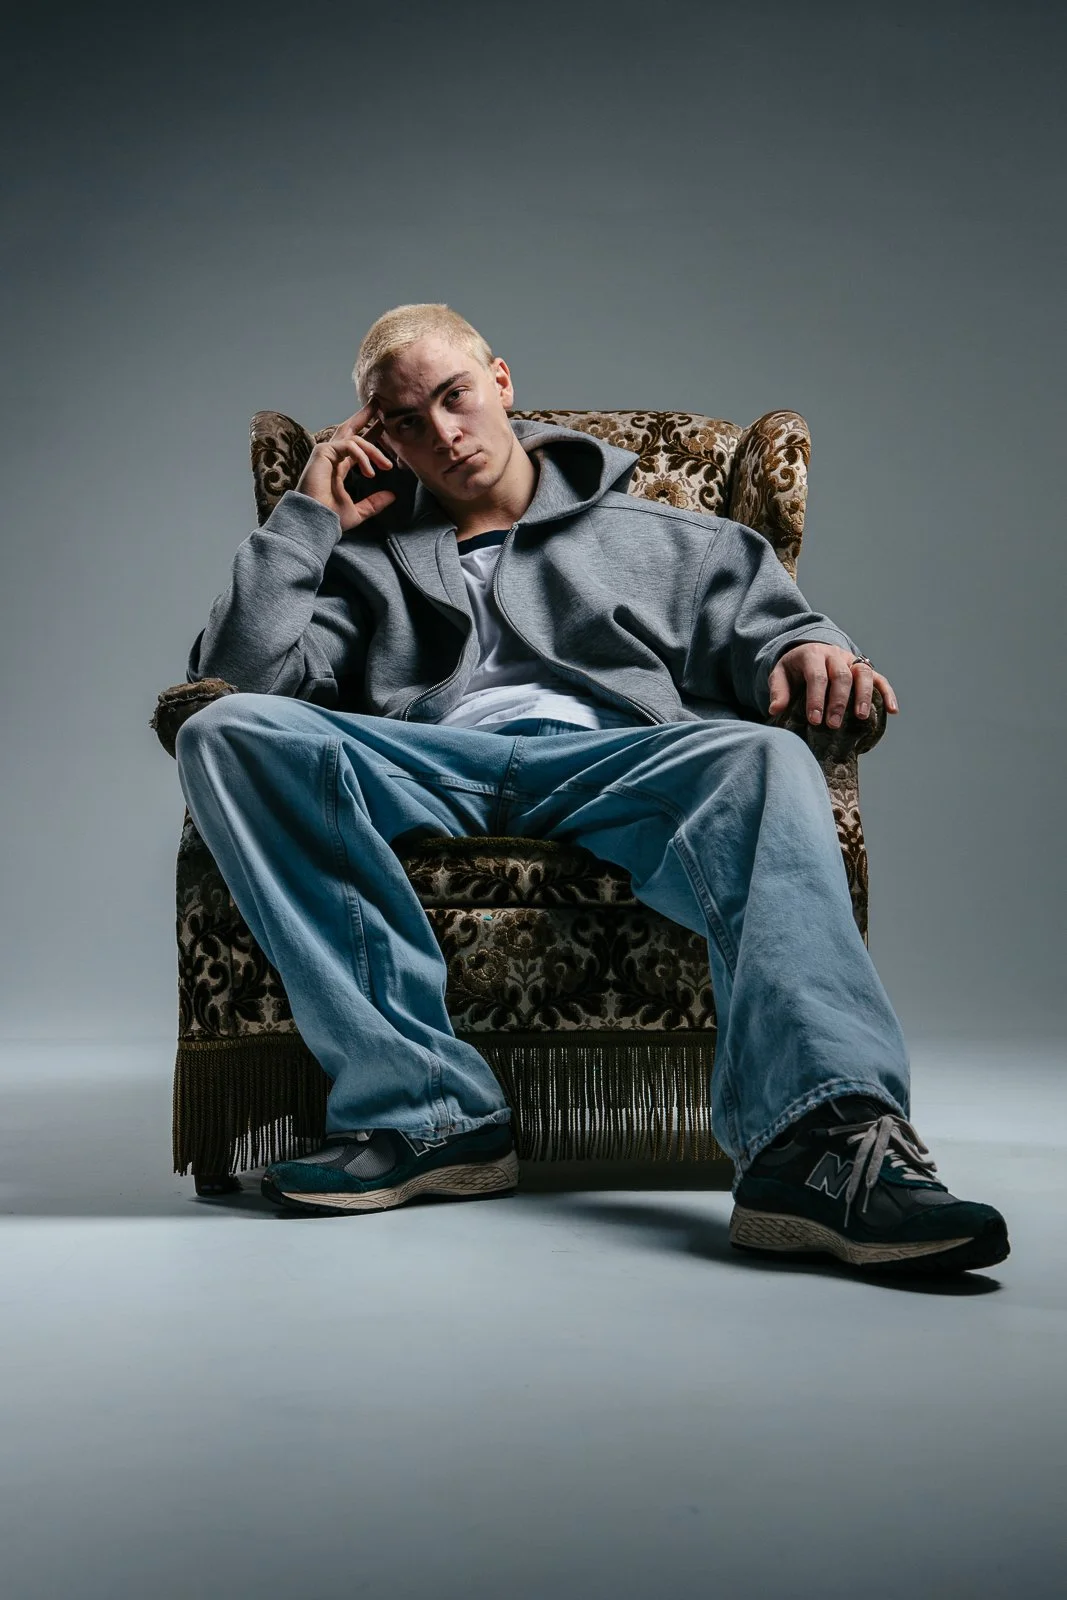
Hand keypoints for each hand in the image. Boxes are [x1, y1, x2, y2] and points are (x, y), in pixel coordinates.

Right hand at [294, 402, 397, 533]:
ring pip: (356, 439)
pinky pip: (349, 445)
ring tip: (388, 465)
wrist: (315, 521)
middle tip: (379, 403)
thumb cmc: (330, 518)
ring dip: (375, 449)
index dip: (371, 435)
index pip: (356, 445)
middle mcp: (331, 456)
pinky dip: (363, 456)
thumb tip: (392, 496)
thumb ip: (374, 503)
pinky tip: (370, 472)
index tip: (384, 427)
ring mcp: (326, 452)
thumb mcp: (359, 511)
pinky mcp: (323, 452)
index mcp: (338, 466)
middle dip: (365, 415)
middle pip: (350, 428)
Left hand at [767, 642, 899, 726]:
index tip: (815, 720)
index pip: (817, 676)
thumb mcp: (780, 674)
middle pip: (841, 675)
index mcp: (813, 654)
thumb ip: (778, 690)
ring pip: (863, 673)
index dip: (816, 698)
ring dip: (863, 696)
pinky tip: (892, 711)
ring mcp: (852, 660)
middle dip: (838, 701)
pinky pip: (879, 679)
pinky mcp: (865, 668)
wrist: (810, 650)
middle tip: (833, 724)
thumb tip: (775, 709)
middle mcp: (835, 654)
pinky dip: (887, 694)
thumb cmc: (795, 668)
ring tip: (861, 717)